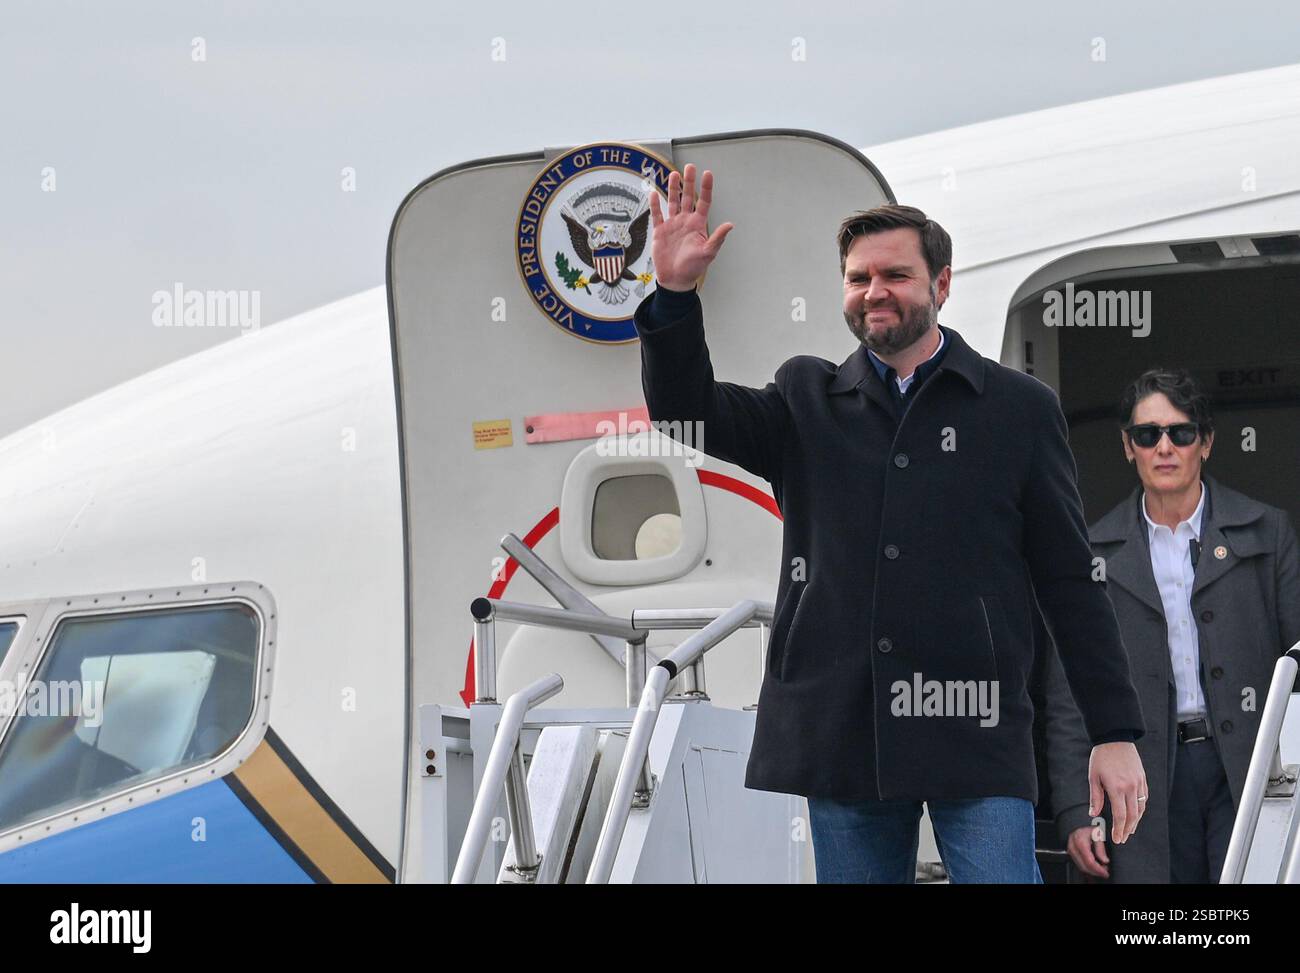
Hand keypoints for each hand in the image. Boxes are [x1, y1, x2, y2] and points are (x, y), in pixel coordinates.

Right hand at [649, 162, 734, 291]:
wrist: (675, 279)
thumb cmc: (693, 268)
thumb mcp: (708, 253)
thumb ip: (717, 237)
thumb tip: (730, 225)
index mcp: (698, 225)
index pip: (704, 202)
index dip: (706, 188)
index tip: (707, 174)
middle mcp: (686, 222)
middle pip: (688, 197)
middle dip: (689, 182)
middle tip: (690, 167)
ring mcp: (672, 225)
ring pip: (673, 202)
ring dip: (673, 189)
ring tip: (674, 175)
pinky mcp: (660, 231)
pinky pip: (657, 215)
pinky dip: (654, 205)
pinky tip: (654, 193)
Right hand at [1066, 825, 1109, 878]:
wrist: (1081, 821)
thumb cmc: (1090, 825)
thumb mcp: (1099, 834)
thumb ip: (1101, 848)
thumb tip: (1104, 861)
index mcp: (1080, 841)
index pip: (1089, 861)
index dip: (1098, 870)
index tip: (1106, 873)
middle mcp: (1073, 846)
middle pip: (1084, 866)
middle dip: (1095, 872)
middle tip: (1105, 872)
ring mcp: (1070, 849)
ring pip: (1080, 866)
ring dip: (1091, 870)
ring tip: (1101, 869)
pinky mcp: (1070, 851)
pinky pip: (1078, 863)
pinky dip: (1087, 867)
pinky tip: (1094, 865)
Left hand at [1088, 741, 1146, 843]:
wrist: (1115, 738)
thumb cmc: (1101, 757)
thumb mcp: (1093, 777)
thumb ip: (1095, 797)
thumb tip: (1093, 814)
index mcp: (1116, 788)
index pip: (1120, 815)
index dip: (1119, 829)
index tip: (1116, 839)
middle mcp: (1130, 787)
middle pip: (1132, 815)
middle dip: (1127, 829)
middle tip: (1122, 839)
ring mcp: (1139, 783)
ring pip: (1141, 808)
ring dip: (1136, 821)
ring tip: (1129, 830)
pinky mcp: (1143, 779)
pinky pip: (1144, 798)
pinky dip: (1140, 808)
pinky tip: (1136, 814)